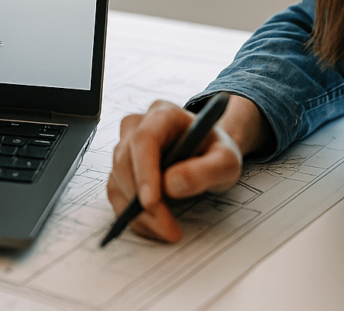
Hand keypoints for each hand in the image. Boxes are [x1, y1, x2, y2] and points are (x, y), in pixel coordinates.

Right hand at [106, 98, 251, 241]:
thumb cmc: (215, 151)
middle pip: (125, 161)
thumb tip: (171, 185)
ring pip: (117, 179)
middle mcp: (138, 126)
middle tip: (168, 228)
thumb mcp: (226, 160)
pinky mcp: (121, 167)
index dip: (144, 170)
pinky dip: (132, 214)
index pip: (144, 139)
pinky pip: (117, 192)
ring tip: (167, 229)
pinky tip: (154, 225)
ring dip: (137, 211)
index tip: (151, 202)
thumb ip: (206, 170)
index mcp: (164, 114)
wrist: (208, 153)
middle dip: (142, 200)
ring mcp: (125, 146)